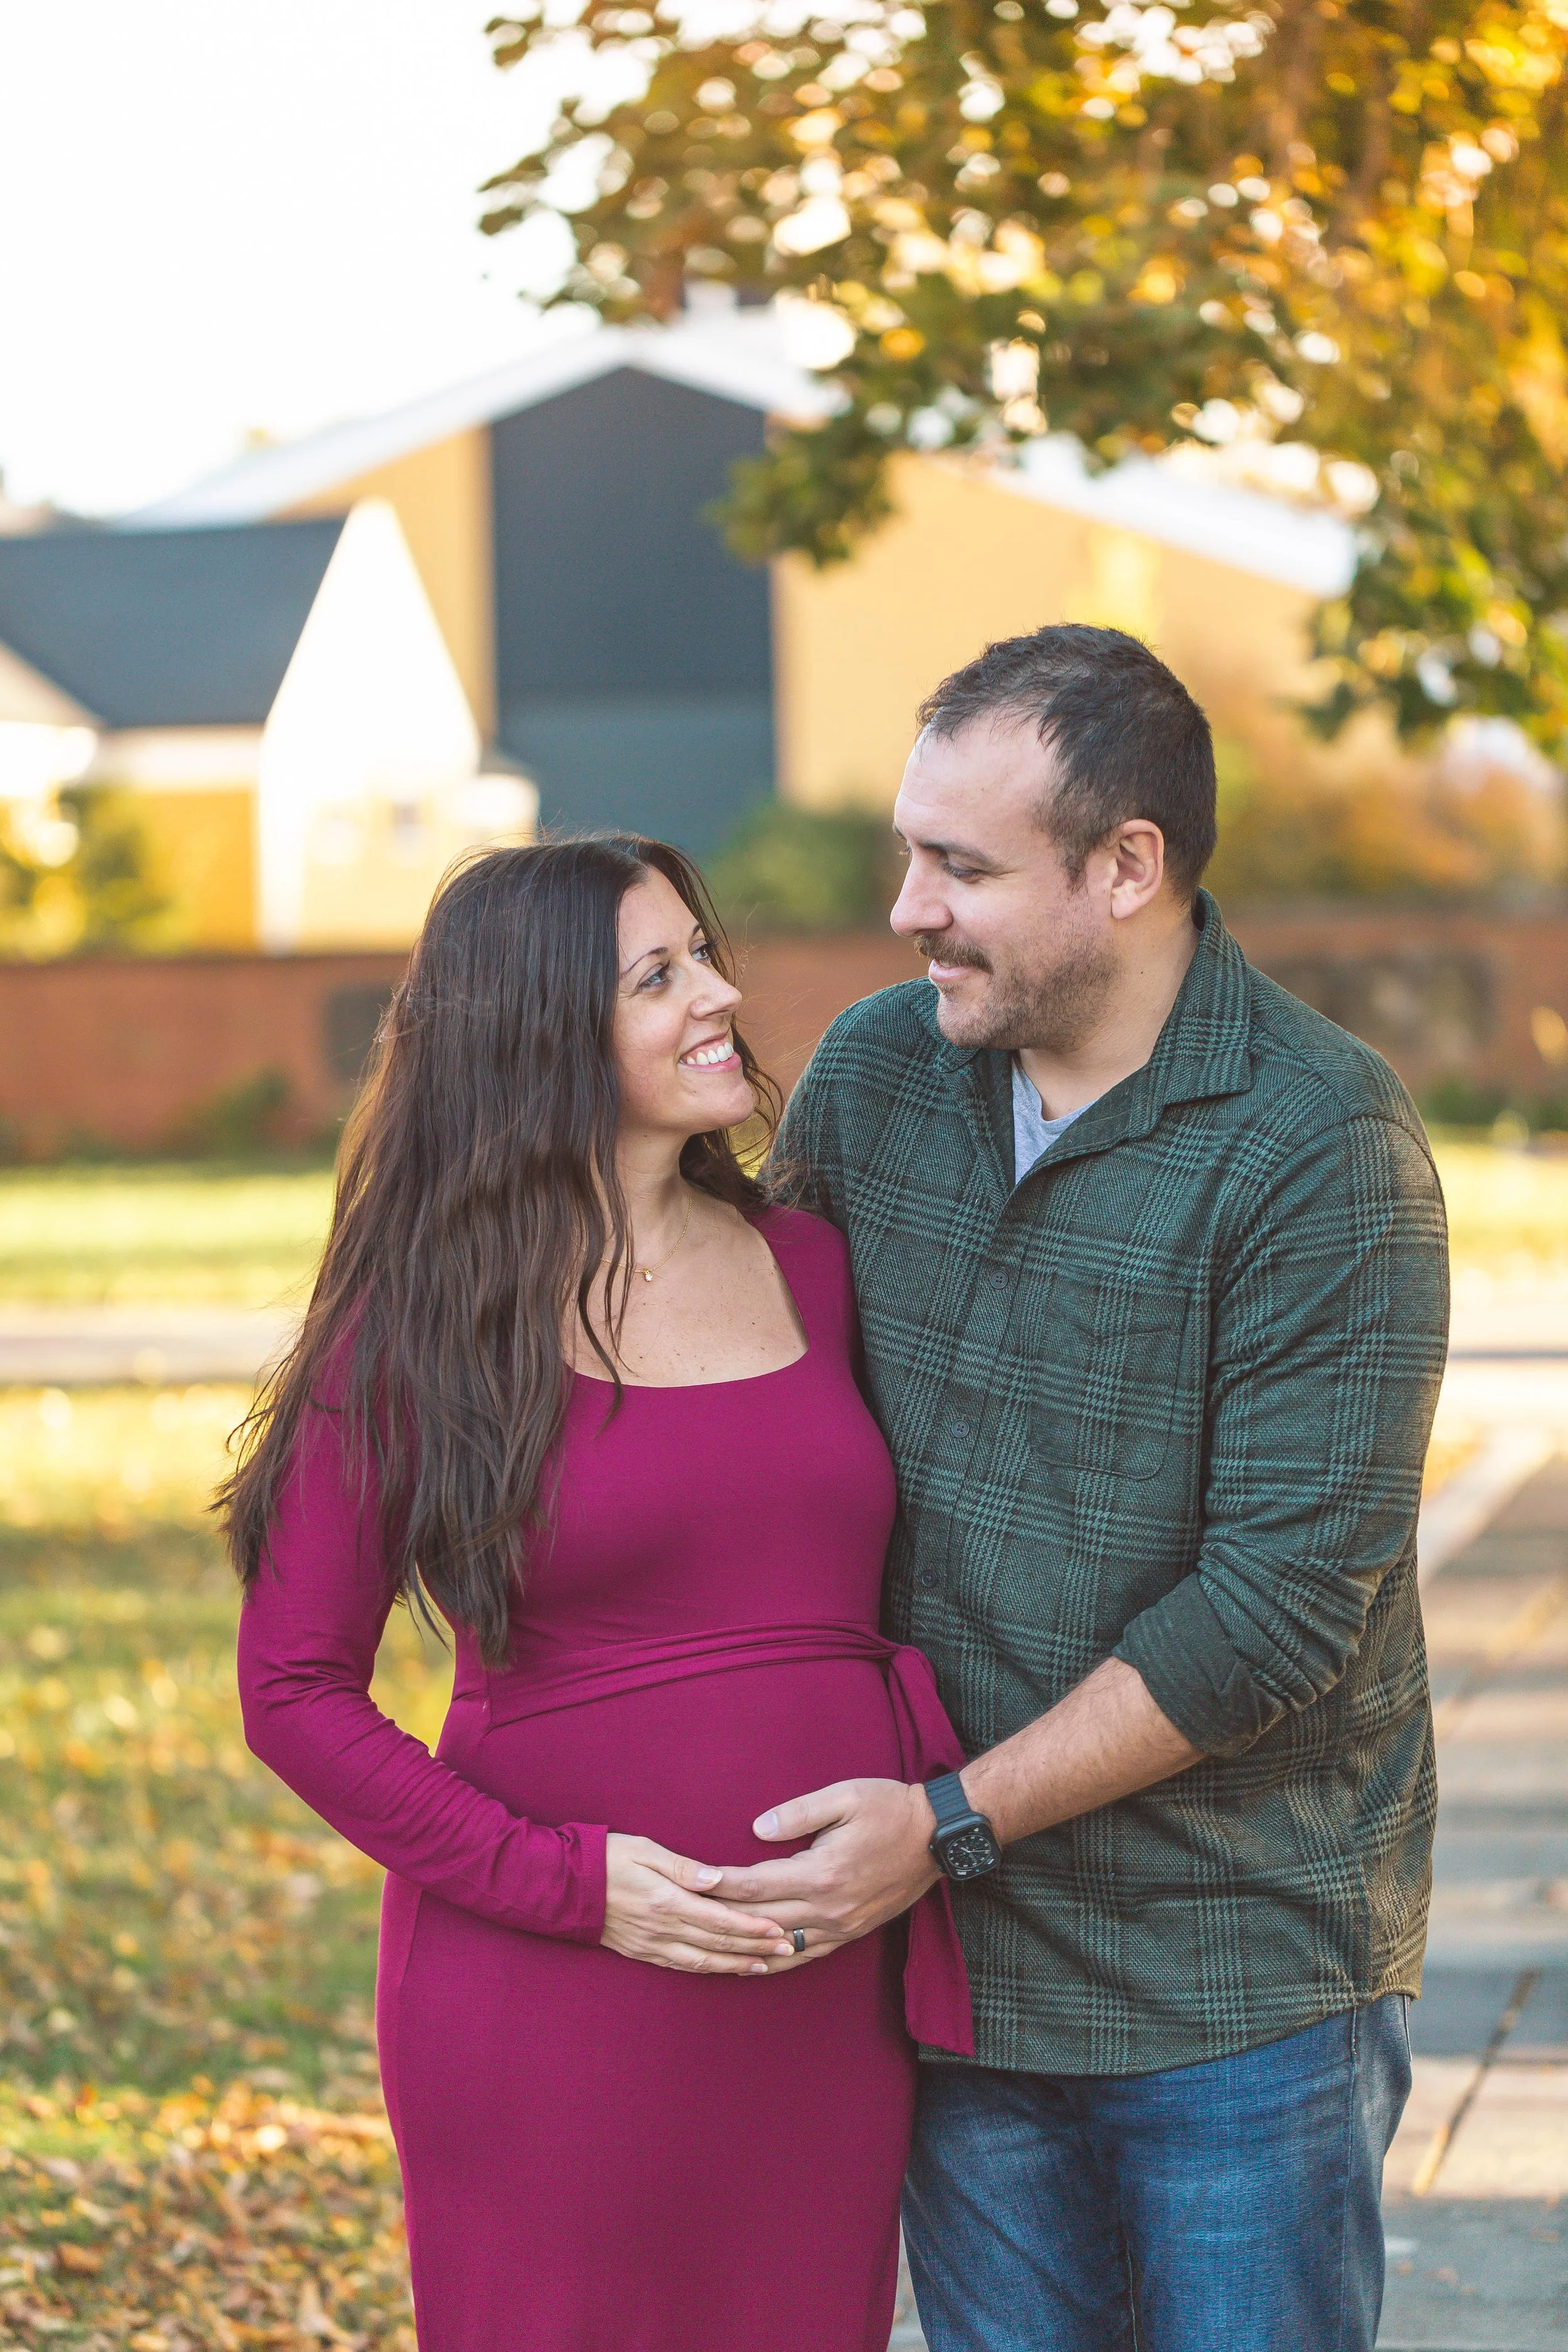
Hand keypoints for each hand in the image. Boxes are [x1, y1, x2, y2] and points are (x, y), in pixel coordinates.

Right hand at [599, 1833, 794, 1975]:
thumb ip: (684, 1866)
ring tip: (765, 1965)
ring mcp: (652, 1945)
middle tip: (787, 1947)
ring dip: (736, 1965)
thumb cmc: (607, 1859)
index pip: (720, 1920)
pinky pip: (682, 1967)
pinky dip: (708, 1971)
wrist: (564, 1886)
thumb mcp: (644, 1849)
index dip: (752, 1927)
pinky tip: (724, 1970)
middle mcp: (662, 1929)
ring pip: (703, 1962)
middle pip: (718, 1945)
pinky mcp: (643, 1952)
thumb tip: (718, 1878)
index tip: (779, 1928)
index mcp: (667, 1901)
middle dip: (755, 1947)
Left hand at [705, 1779, 939, 1964]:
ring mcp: (841, 1927)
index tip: (690, 1881)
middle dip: (720, 1917)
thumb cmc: (889, 1808)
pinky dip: (778, 1960)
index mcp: (821, 1873)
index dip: (719, 1884)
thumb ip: (798, 1814)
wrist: (937, 1836)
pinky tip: (756, 1961)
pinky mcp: (852, 1933)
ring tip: (709, 1948)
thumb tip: (757, 1829)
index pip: (755, 1885)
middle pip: (760, 1919)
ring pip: (781, 1945)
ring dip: (744, 1946)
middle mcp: (828, 1908)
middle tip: (684, 1916)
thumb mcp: (844, 1797)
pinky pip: (807, 1955)